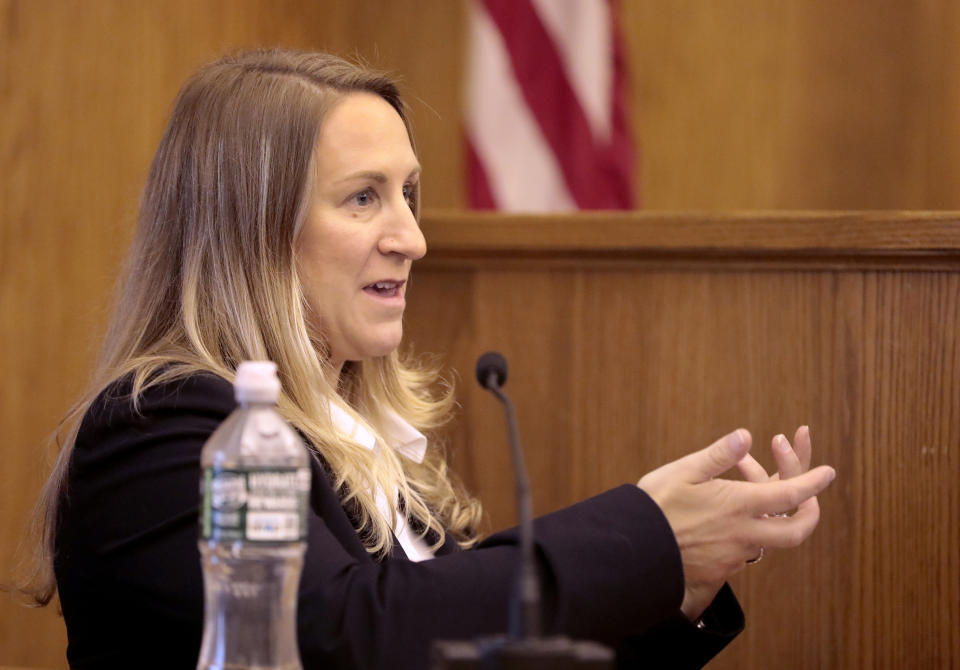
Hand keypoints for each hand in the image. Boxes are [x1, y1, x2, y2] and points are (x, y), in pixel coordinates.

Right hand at [637, 428, 834, 620]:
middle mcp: (744, 534)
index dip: (813, 482)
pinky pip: (744, 551)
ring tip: (743, 491)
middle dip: (810, 514)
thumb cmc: (654, 507)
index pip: (791, 494)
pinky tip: (725, 518)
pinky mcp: (720, 570)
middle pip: (795, 532)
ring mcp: (733, 555)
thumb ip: (718, 455)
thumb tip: (746, 435)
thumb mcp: (683, 472)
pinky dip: (746, 530)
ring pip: (768, 540)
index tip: (828, 472)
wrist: (634, 552)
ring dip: (767, 516)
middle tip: (811, 499)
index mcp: (739, 505)